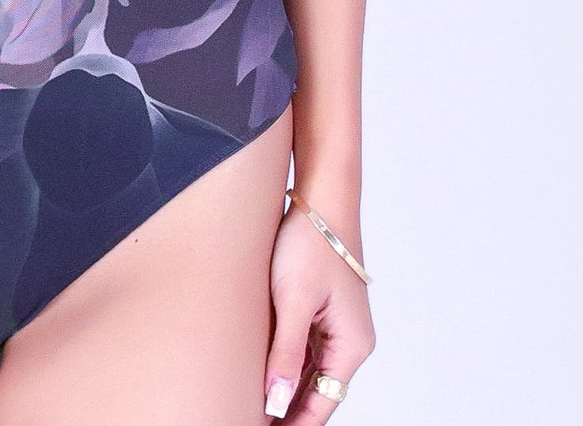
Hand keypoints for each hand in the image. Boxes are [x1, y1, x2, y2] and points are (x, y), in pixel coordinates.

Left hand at [262, 202, 375, 420]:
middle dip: (288, 409)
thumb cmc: (311, 244)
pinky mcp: (324, 310)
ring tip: (251, 402)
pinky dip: (287, 363)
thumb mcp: (294, 302)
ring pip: (311, 372)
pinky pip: (307, 349)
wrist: (320, 198)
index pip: (323, 404)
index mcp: (352, 345)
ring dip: (286, 387)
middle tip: (249, 417)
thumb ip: (286, 355)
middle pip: (319, 392)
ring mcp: (338, 326)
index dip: (295, 423)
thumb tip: (278, 404)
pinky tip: (262, 370)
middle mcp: (350, 341)